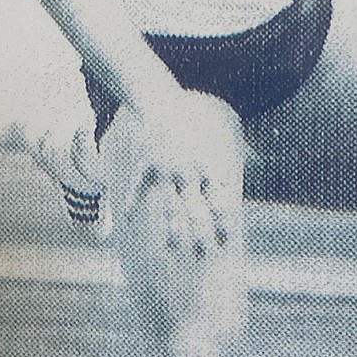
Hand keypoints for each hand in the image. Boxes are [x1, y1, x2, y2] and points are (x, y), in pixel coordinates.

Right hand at [121, 89, 241, 257]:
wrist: (163, 103)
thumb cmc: (189, 127)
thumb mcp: (209, 145)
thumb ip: (215, 171)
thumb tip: (230, 191)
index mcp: (206, 167)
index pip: (218, 198)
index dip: (223, 219)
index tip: (227, 240)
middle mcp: (188, 172)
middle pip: (195, 208)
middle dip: (200, 232)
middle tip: (203, 253)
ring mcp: (166, 170)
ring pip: (169, 204)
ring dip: (172, 228)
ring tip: (173, 248)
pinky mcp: (146, 165)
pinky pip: (138, 188)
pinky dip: (131, 203)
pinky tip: (126, 219)